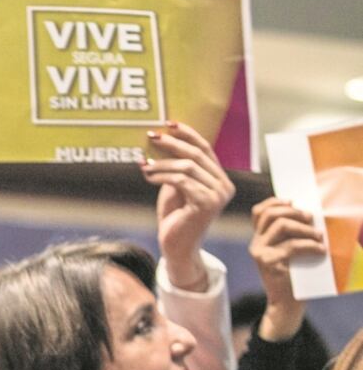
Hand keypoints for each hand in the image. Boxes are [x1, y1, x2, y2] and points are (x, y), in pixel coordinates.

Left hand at [142, 122, 235, 290]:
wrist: (176, 246)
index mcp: (219, 179)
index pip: (205, 149)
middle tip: (151, 137)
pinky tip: (148, 176)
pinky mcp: (207, 203)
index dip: (188, 133)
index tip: (169, 123)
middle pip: (197, 154)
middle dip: (172, 143)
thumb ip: (177, 168)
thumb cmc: (175, 217)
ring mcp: (218, 194)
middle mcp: (224, 185)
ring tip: (144, 165)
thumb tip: (165, 141)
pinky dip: (162, 176)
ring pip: (187, 166)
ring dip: (162, 163)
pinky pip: (181, 180)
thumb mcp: (176, 187)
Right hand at [248, 197, 323, 341]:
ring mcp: (260, 253)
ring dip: (305, 229)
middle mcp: (255, 244)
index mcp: (259, 239)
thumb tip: (307, 215)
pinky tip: (320, 250)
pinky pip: (293, 245)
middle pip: (271, 214)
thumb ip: (288, 236)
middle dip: (295, 212)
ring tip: (319, 237)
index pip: (259, 211)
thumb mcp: (287, 253)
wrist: (286, 303)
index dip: (275, 202)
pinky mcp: (269, 263)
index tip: (294, 203)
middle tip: (311, 220)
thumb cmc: (293, 276)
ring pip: (282, 225)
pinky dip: (310, 245)